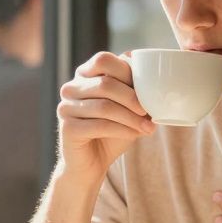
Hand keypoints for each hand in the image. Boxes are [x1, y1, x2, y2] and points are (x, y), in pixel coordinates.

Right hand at [56, 52, 154, 181]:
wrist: (92, 163)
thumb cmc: (111, 131)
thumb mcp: (126, 107)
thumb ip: (134, 89)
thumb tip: (155, 79)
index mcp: (84, 74)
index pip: (103, 59)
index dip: (127, 71)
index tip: (147, 88)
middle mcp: (71, 88)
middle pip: (105, 83)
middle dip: (133, 98)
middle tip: (150, 111)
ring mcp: (66, 107)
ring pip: (104, 106)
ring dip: (131, 118)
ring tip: (148, 127)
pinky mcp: (67, 128)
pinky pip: (99, 126)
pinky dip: (122, 130)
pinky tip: (135, 135)